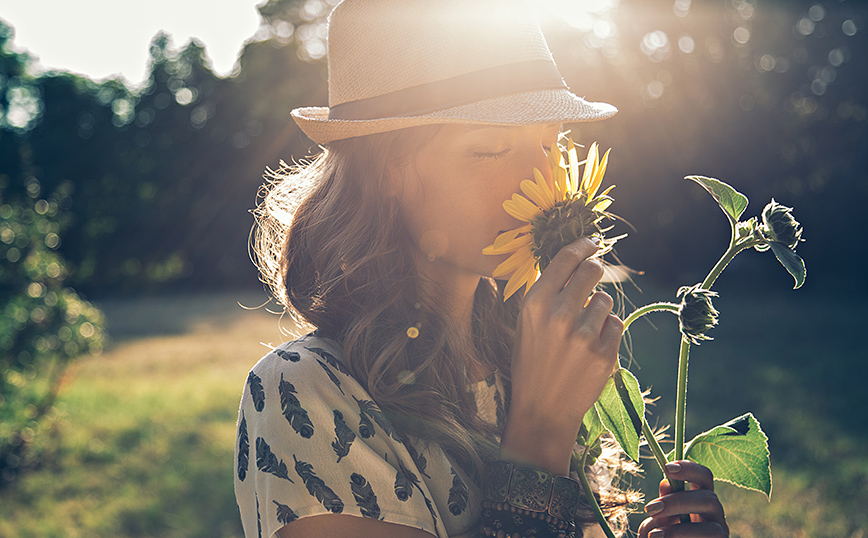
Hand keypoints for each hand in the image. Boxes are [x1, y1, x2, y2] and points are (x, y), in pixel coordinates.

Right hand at [500, 237, 622, 474]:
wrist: (541, 409)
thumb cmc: (531, 362)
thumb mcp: (526, 323)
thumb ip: (547, 293)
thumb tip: (574, 260)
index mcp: (535, 303)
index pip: (566, 258)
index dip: (583, 245)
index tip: (592, 242)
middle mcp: (559, 315)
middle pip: (592, 271)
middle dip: (595, 271)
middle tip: (593, 277)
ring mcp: (583, 335)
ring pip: (606, 300)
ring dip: (599, 309)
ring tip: (582, 330)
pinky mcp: (604, 353)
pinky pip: (616, 324)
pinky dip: (607, 331)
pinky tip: (591, 347)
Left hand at [638, 461, 728, 537]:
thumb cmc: (666, 533)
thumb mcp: (661, 517)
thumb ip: (664, 502)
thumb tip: (666, 484)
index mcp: (701, 496)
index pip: (704, 476)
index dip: (690, 468)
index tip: (667, 467)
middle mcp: (715, 514)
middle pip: (710, 499)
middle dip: (678, 502)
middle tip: (651, 508)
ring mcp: (720, 533)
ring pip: (712, 529)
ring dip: (679, 531)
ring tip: (654, 536)